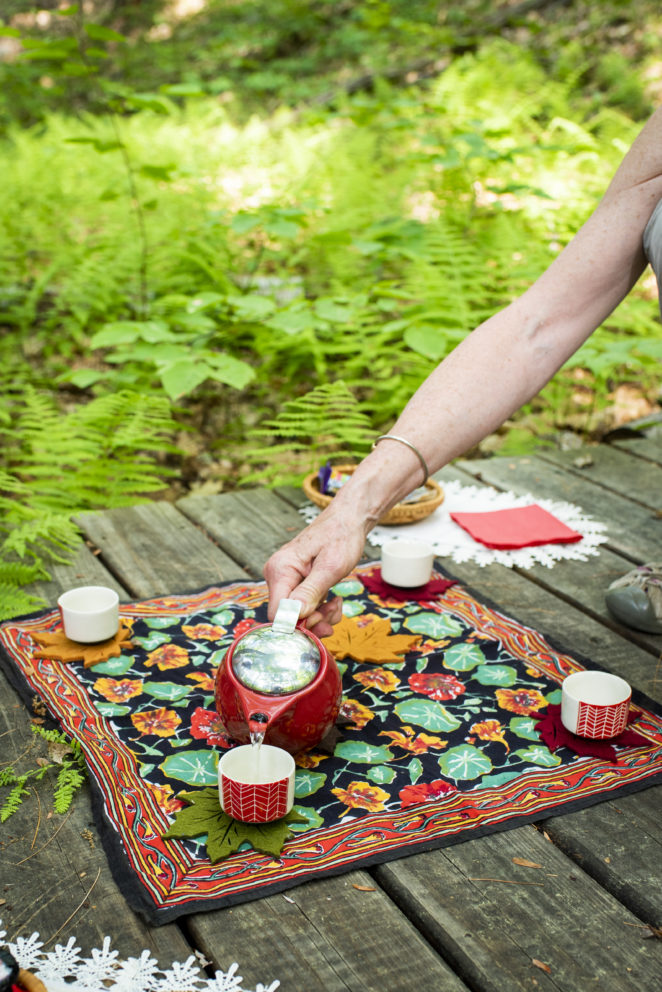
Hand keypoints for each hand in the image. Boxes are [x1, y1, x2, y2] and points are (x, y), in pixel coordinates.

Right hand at [263, 504, 366, 637]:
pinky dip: (320, 608)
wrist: (348, 520)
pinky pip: (303, 604)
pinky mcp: (295, 582)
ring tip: (337, 602)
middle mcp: (277, 575)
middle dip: (314, 619)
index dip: (299, 623)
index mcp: (280, 570)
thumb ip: (311, 591)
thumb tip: (295, 615)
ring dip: (320, 614)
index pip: (278, 613)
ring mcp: (285, 579)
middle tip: (334, 611)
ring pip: (298, 612)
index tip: (322, 621)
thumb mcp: (331, 567)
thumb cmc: (341, 537)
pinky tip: (333, 599)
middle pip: (288, 615)